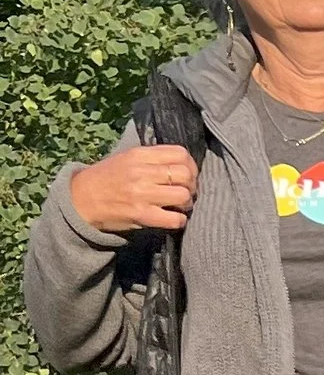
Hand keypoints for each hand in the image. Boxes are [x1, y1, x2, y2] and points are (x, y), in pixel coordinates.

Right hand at [67, 146, 198, 236]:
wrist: (81, 199)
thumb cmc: (107, 178)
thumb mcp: (126, 159)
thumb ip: (152, 158)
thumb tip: (183, 164)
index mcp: (139, 155)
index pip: (180, 154)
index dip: (191, 166)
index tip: (188, 175)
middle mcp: (141, 171)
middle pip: (186, 174)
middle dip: (192, 185)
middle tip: (186, 192)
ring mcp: (141, 193)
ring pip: (183, 196)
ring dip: (187, 204)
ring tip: (179, 206)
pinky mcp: (141, 214)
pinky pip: (174, 219)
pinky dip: (179, 221)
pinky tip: (173, 219)